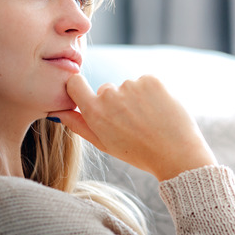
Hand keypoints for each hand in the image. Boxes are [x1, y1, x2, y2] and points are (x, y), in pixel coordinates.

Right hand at [49, 74, 216, 180]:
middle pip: (105, 90)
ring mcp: (131, 85)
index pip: (74, 83)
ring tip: (148, 121)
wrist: (176, 154)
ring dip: (135, 99)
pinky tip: (158, 112)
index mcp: (95, 112)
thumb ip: (79, 125)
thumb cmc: (138, 153)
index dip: (79, 88)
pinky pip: (145, 82)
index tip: (86, 95)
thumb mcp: (104, 144)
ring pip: (127, 87)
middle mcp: (110, 95)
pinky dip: (151, 94)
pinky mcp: (151, 80)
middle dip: (115, 103)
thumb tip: (58, 112)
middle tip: (132, 125)